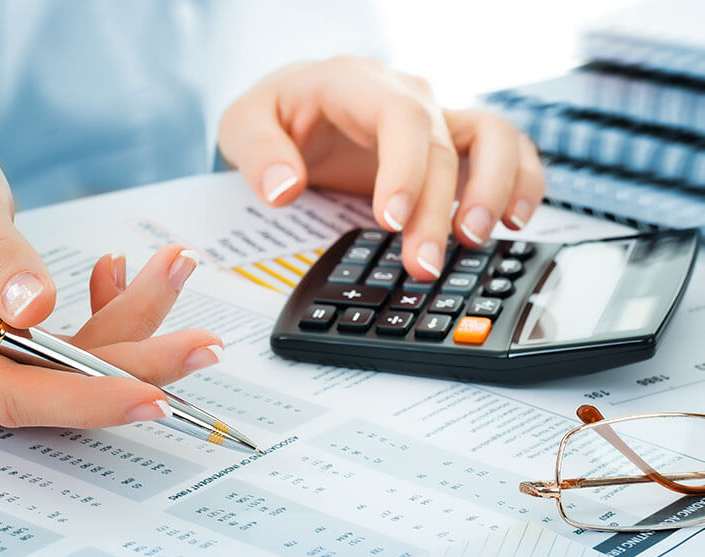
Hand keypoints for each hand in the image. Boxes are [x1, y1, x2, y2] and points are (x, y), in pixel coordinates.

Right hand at [0, 128, 221, 426]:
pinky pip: (67, 347)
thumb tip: (33, 311)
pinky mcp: (3, 350)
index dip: (85, 397)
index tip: (153, 393)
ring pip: (71, 364)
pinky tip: (117, 274)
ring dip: (130, 321)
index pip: (10, 390)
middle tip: (205, 344)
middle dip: (135, 364)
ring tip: (173, 266)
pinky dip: (106, 313)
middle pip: (52, 386)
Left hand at [218, 56, 544, 278]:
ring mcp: (436, 117)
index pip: (398, 119)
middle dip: (438, 210)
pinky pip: (507, 150)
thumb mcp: (243, 126)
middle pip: (443, 145)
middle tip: (422, 264)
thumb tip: (285, 190)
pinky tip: (516, 222)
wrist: (298, 104)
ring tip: (476, 241)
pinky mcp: (452, 144)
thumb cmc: (275, 114)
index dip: (405, 170)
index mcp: (356, 83)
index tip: (391, 220)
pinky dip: (522, 181)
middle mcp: (407, 95)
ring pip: (495, 136)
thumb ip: (259, 154)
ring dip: (495, 190)